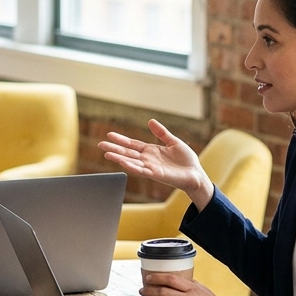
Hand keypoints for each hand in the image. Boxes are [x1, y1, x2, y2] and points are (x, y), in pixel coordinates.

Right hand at [99, 119, 213, 209]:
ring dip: (119, 157)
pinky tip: (123, 162)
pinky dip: (131, 166)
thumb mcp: (174, 142)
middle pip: (128, 152)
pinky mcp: (156, 175)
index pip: (132, 144)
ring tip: (107, 153)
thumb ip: (162, 133)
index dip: (121, 139)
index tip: (109, 135)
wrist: (195, 174)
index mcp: (151, 151)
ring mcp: (150, 167)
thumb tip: (150, 121)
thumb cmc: (186, 160)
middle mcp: (148, 159)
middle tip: (100, 144)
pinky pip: (141, 170)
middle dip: (114, 148)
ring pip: (131, 161)